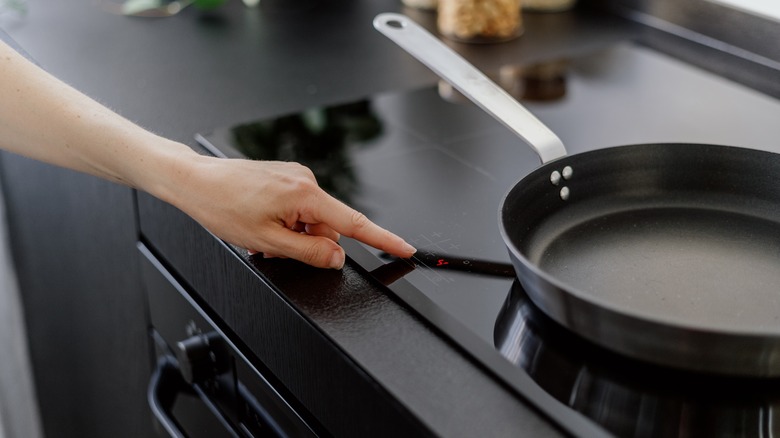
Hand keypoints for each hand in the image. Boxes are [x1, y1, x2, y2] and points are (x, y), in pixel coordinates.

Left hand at [166, 154, 415, 268]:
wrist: (195, 181)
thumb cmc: (222, 206)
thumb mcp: (268, 241)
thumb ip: (310, 252)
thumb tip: (337, 257)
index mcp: (306, 195)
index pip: (354, 223)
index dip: (383, 239)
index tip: (404, 248)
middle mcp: (305, 181)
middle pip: (328, 226)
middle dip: (308, 243)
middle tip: (274, 247)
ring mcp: (295, 177)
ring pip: (311, 220)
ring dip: (293, 234)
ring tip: (261, 234)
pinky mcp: (285, 177)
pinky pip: (298, 208)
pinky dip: (286, 222)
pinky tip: (262, 223)